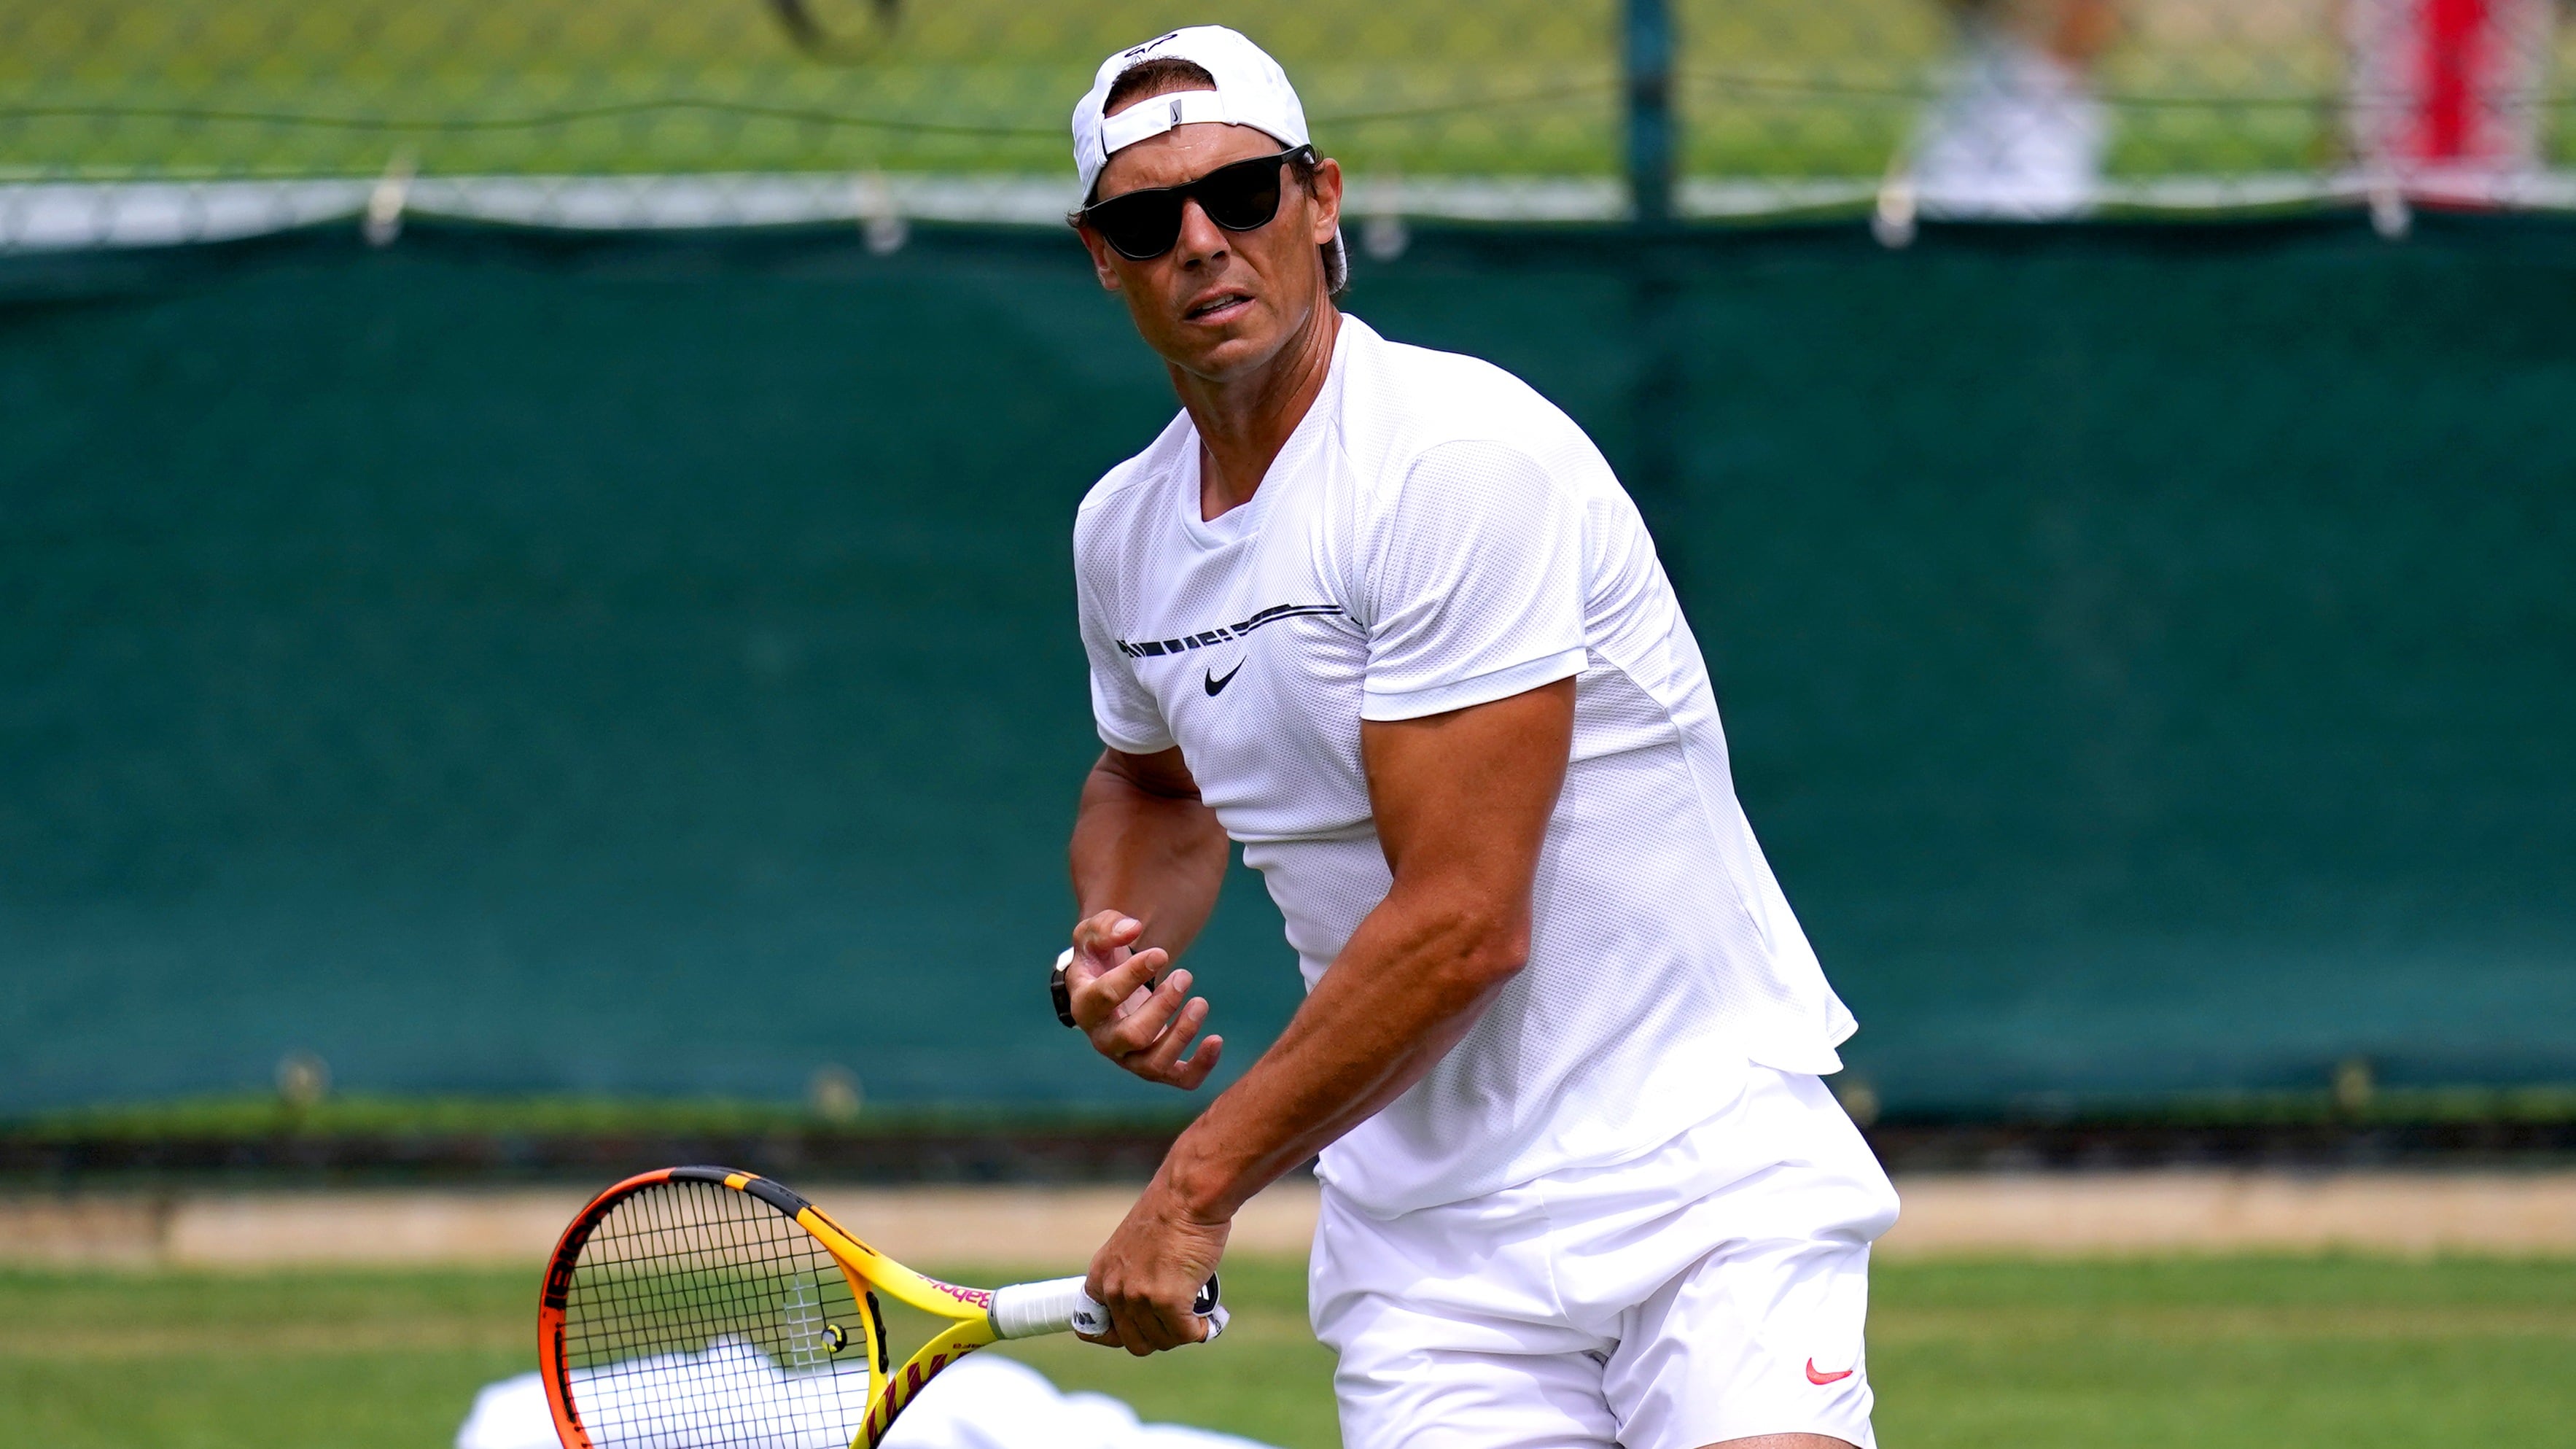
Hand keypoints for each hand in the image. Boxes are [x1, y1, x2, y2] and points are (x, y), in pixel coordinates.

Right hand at [1067, 910, 1223, 1088]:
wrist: (1106, 986)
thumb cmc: (1099, 957)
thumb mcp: (1092, 935)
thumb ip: (1107, 927)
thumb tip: (1132, 929)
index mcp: (1084, 1006)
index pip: (1104, 996)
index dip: (1133, 974)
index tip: (1161, 953)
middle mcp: (1103, 1039)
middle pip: (1132, 1036)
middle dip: (1163, 1006)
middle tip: (1184, 976)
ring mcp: (1129, 1057)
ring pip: (1154, 1064)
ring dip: (1182, 1034)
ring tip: (1200, 1002)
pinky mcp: (1154, 1064)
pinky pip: (1179, 1079)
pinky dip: (1201, 1066)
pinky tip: (1217, 1039)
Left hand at [1079, 1177, 1230, 1355]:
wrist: (1189, 1196)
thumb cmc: (1171, 1213)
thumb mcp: (1136, 1246)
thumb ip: (1135, 1276)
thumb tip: (1152, 1307)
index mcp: (1102, 1274)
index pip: (1092, 1327)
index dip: (1118, 1335)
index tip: (1140, 1330)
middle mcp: (1115, 1289)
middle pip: (1135, 1342)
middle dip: (1160, 1335)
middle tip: (1179, 1318)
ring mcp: (1139, 1297)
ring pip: (1162, 1341)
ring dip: (1182, 1332)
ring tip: (1197, 1311)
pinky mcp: (1168, 1301)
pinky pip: (1185, 1334)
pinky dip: (1200, 1330)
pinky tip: (1209, 1318)